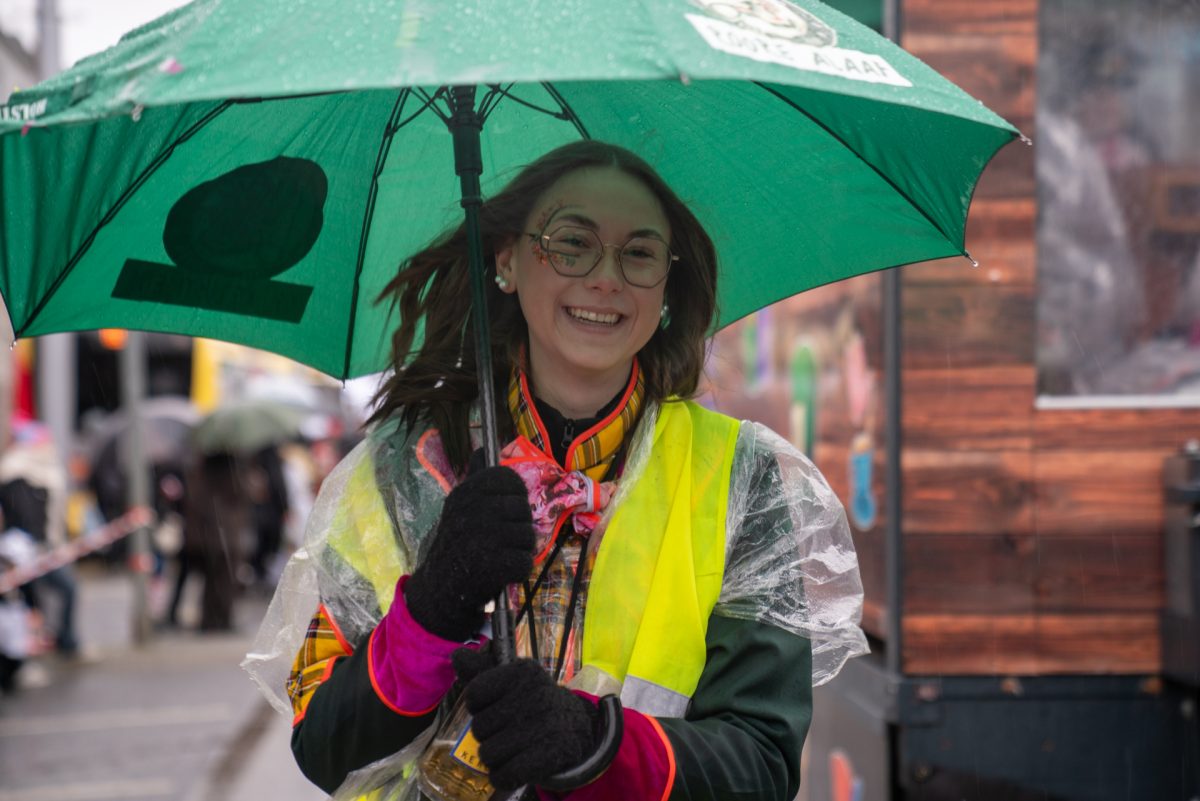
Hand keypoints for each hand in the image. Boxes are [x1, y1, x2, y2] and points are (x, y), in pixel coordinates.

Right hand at [405, 466, 533, 640]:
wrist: (439, 588)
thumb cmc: (457, 543)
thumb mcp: (460, 506)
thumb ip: (477, 478)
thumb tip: (484, 447)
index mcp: (465, 493)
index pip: (509, 479)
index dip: (515, 496)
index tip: (506, 510)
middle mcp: (472, 511)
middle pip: (524, 510)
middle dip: (519, 528)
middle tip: (500, 540)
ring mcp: (482, 537)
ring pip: (528, 537)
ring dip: (520, 550)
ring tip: (499, 556)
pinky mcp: (492, 565)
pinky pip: (526, 562)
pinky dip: (519, 571)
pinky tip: (502, 572)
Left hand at [451, 652, 601, 790]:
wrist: (576, 726)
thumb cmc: (531, 702)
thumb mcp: (510, 680)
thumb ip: (480, 670)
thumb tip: (458, 655)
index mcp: (522, 671)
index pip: (474, 694)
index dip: (478, 706)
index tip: (494, 707)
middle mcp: (535, 693)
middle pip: (479, 727)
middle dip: (488, 734)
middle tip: (507, 731)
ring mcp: (545, 723)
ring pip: (488, 753)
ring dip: (495, 757)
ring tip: (511, 749)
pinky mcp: (552, 753)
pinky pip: (506, 774)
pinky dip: (503, 777)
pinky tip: (511, 769)